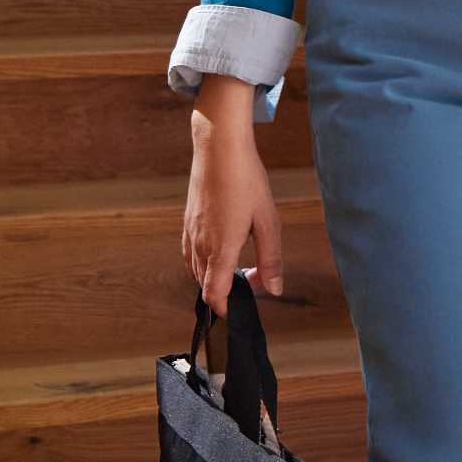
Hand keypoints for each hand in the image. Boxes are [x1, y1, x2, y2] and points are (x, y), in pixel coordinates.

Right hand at [182, 92, 281, 314]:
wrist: (219, 148)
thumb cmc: (246, 181)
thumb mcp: (268, 221)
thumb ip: (270, 258)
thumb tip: (274, 288)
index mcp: (221, 248)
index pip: (214, 293)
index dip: (224, 309)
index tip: (236, 312)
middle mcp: (200, 245)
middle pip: (204, 284)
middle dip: (224, 292)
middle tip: (251, 283)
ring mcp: (190, 233)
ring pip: (196, 269)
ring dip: (213, 277)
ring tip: (238, 270)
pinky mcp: (187, 222)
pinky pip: (190, 253)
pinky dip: (203, 262)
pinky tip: (220, 252)